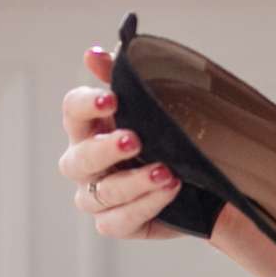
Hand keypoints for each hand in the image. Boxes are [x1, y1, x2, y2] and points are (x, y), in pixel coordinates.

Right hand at [58, 45, 185, 240]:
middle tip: (134, 139)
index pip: (73, 111)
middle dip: (105, 149)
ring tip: (166, 171)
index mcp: (90, 128)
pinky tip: (169, 190)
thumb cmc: (167, 136)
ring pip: (99, 194)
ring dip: (132, 182)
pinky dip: (144, 205)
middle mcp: (86, 164)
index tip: (112, 98)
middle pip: (78, 159)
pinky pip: (118, 221)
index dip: (87, 104)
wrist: (203, 180)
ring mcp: (98, 197)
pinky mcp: (117, 223)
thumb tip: (94, 53)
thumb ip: (122, 77)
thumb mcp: (153, 104)